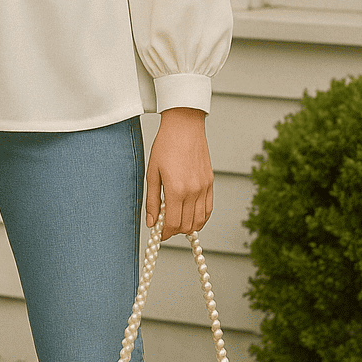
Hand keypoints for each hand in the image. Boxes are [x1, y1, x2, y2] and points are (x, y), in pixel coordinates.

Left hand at [145, 108, 212, 237]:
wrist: (184, 127)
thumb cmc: (165, 146)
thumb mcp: (152, 173)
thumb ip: (152, 201)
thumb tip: (152, 223)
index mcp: (176, 190)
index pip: (173, 224)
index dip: (164, 233)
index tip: (159, 234)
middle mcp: (193, 191)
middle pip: (186, 226)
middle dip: (174, 231)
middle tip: (165, 226)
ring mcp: (204, 188)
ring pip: (199, 221)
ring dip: (188, 226)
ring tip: (177, 221)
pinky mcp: (210, 183)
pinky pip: (208, 209)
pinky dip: (200, 218)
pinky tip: (191, 216)